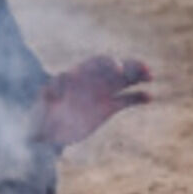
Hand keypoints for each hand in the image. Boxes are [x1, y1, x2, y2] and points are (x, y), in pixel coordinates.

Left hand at [36, 56, 151, 147]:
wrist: (47, 131)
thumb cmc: (42, 113)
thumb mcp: (43, 101)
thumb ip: (51, 90)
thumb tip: (59, 79)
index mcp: (80, 74)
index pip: (99, 62)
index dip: (110, 63)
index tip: (118, 69)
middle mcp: (94, 81)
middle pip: (117, 68)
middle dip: (130, 66)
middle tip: (145, 70)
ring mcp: (103, 93)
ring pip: (125, 80)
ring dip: (138, 76)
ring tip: (150, 77)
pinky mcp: (109, 108)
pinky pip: (127, 99)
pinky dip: (138, 97)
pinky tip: (149, 97)